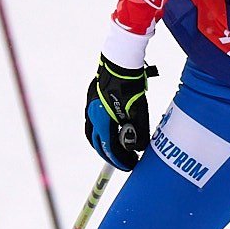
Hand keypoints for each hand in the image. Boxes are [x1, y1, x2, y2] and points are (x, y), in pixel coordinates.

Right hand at [84, 56, 158, 170]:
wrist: (120, 63)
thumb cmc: (130, 87)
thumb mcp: (139, 113)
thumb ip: (137, 133)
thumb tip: (135, 149)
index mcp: (103, 123)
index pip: (110, 149)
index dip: (121, 160)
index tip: (130, 165)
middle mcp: (93, 117)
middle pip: (97, 144)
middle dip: (109, 155)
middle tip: (121, 160)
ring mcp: (90, 107)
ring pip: (92, 132)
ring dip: (102, 142)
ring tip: (114, 147)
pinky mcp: (92, 98)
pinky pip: (92, 120)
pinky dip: (100, 130)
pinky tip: (110, 127)